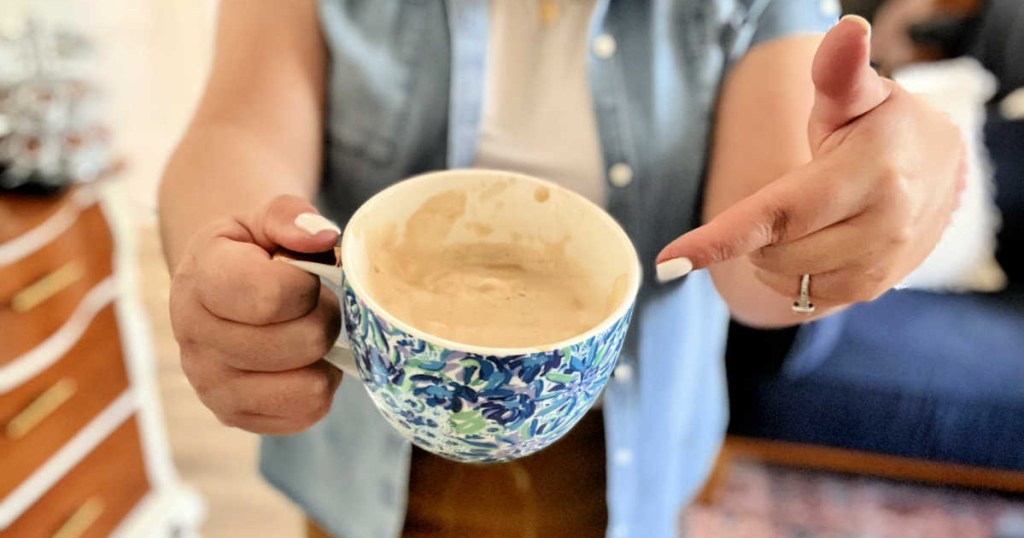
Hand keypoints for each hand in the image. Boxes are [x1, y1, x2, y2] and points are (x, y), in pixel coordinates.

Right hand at [169, 195, 342, 433]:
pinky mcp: (233, 417)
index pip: (272, 296)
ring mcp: (210, 386)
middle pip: (303, 341)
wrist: (216, 289)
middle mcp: (194, 339)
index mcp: (199, 281)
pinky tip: (300, 362)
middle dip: (323, 317)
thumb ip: (292, 217)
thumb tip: (324, 237)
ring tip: (304, 331)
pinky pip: (308, 413)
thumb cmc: (249, 251)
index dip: (307, 284)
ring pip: (310, 385)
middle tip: (312, 304)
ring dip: (323, 356)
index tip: (303, 275)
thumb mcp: (264, 219)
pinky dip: (317, 386)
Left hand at [657, 16, 964, 309]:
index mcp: (869, 173)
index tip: (669, 261)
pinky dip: (790, 278)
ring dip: (769, 256)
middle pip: (774, 251)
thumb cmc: (881, 125)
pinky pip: (806, 299)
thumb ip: (839, 72)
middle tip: (780, 198)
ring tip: (797, 220)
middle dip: (755, 232)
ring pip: (786, 278)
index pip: (781, 213)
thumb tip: (844, 30)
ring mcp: (880, 264)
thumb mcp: (859, 95)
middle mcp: (881, 225)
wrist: (940, 169)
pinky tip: (806, 247)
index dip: (721, 238)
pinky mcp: (874, 289)